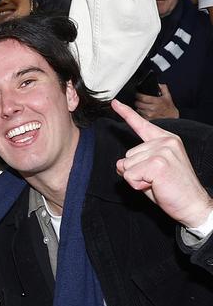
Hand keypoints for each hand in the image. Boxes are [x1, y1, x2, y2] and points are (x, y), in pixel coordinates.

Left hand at [112, 99, 212, 228]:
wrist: (191, 203)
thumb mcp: (151, 172)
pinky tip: (155, 185)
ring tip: (156, 182)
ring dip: (136, 179)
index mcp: (166, 140)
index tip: (114, 102)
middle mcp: (165, 141)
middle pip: (126, 156)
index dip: (126, 113)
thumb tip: (120, 163)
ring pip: (126, 166)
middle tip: (155, 179)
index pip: (141, 125)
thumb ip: (135, 163)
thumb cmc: (171, 189)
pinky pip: (129, 176)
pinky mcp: (157, 163)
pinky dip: (137, 185)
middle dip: (135, 172)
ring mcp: (162, 150)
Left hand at [134, 83, 179, 120]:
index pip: (143, 98)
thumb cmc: (169, 106)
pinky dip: (140, 112)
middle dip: (137, 101)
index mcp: (157, 101)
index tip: (138, 94)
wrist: (172, 117)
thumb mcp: (168, 95)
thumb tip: (157, 84)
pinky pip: (139, 115)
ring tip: (142, 105)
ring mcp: (150, 115)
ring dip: (138, 107)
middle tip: (139, 100)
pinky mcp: (148, 119)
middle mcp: (152, 108)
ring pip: (138, 109)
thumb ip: (163, 88)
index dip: (138, 95)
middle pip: (138, 103)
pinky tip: (143, 110)